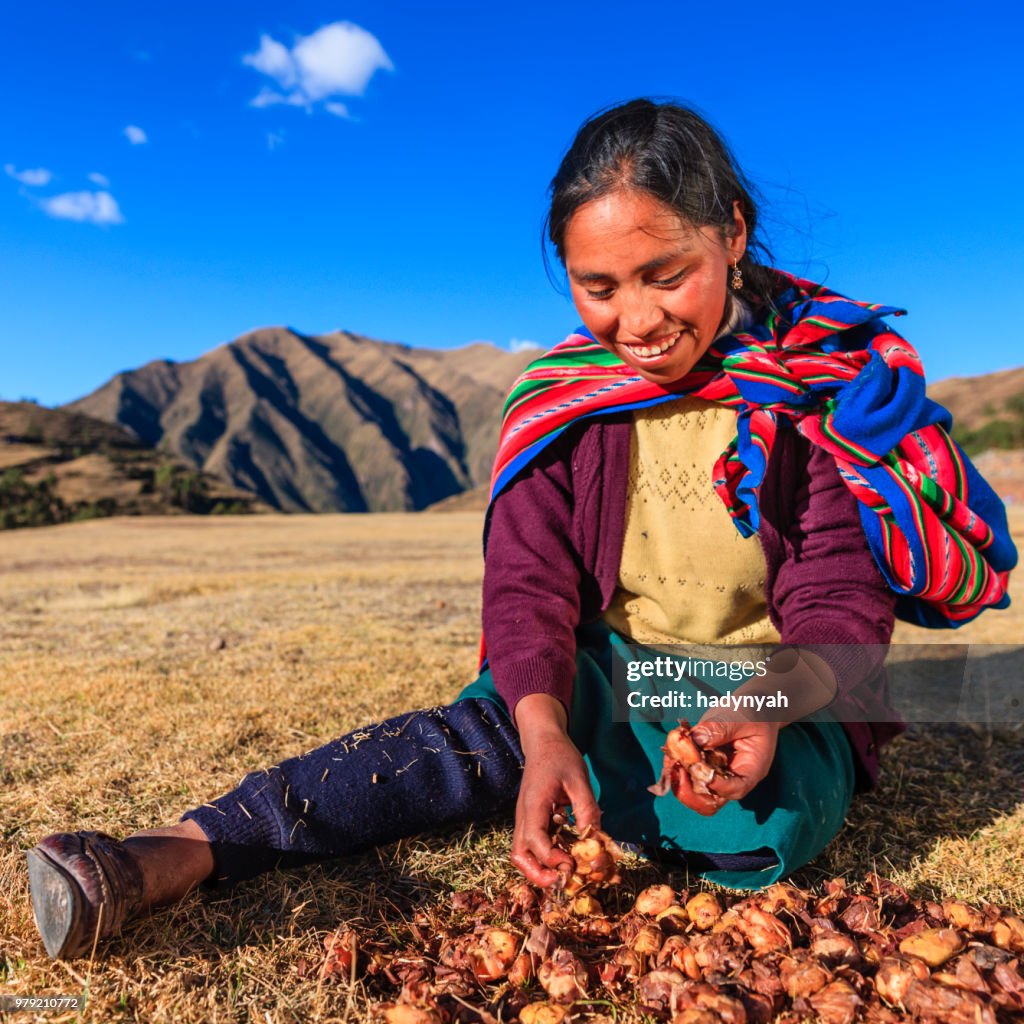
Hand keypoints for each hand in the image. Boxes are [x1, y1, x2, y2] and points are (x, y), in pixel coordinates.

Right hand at [510, 730, 600, 886]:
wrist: (544, 741)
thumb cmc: (560, 757)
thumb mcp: (578, 779)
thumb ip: (586, 809)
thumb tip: (595, 840)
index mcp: (533, 805)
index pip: (534, 840)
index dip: (551, 857)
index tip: (573, 863)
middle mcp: (524, 816)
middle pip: (520, 856)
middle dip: (539, 875)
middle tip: (564, 880)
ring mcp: (525, 819)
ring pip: (522, 854)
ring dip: (540, 870)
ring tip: (566, 874)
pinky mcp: (532, 820)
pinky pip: (532, 846)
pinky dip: (546, 857)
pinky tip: (568, 856)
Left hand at [672, 718, 780, 816]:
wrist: (753, 704)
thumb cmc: (755, 711)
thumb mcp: (742, 716)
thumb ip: (721, 728)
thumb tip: (696, 739)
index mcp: (751, 770)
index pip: (734, 790)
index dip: (713, 784)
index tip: (696, 765)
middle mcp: (732, 777)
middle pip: (710, 801)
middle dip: (689, 790)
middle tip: (675, 766)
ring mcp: (716, 771)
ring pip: (694, 790)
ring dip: (678, 776)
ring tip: (670, 753)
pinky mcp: (703, 761)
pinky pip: (686, 771)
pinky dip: (675, 762)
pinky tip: (671, 745)